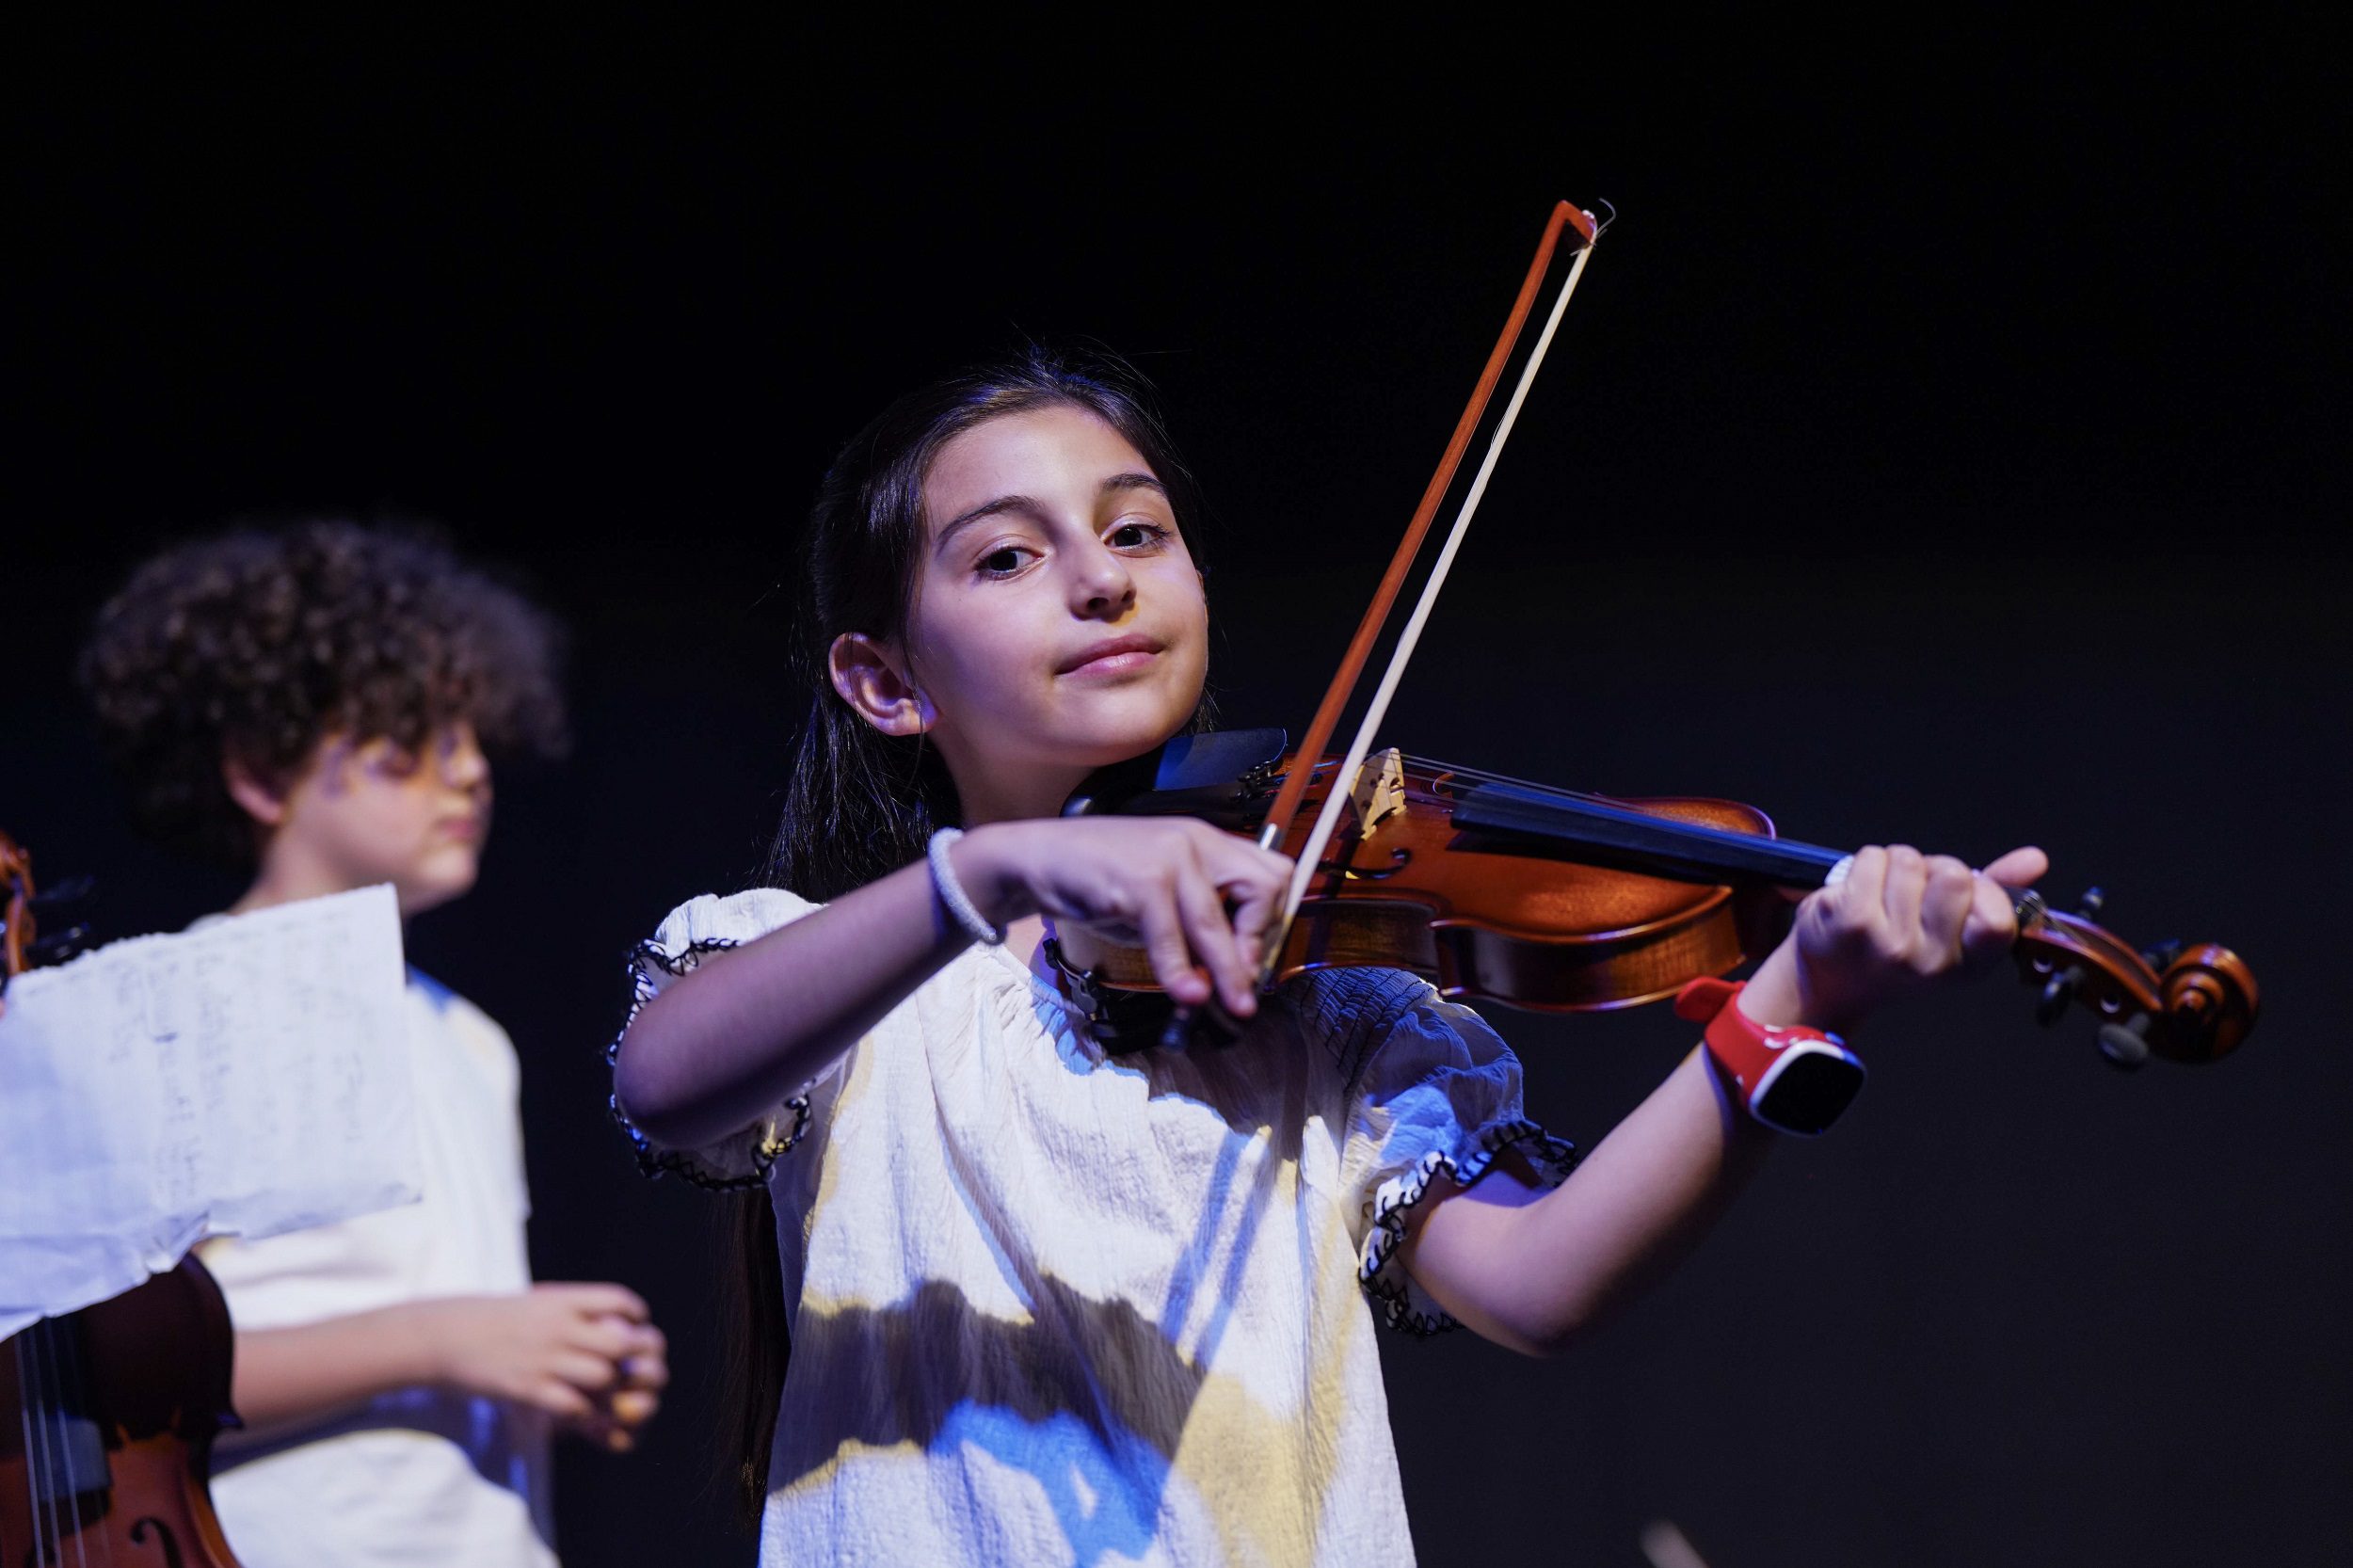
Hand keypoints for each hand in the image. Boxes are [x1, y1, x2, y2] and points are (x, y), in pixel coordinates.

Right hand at [410, 1282, 666, 1447]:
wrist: (447, 1336)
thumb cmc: (496, 1318)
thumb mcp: (537, 1302)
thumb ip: (573, 1308)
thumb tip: (612, 1318)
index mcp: (561, 1301)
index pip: (618, 1300)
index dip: (636, 1315)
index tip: (637, 1325)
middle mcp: (558, 1327)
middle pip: (621, 1343)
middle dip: (634, 1357)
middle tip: (632, 1366)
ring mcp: (544, 1359)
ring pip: (603, 1376)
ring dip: (611, 1387)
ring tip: (609, 1392)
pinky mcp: (528, 1389)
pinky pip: (574, 1405)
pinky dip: (585, 1411)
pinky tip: (581, 1408)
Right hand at [956, 817, 1293, 1015]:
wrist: (1041, 858)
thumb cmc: (1105, 881)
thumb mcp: (1164, 895)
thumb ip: (1199, 923)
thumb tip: (1237, 973)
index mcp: (1210, 842)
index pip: (1272, 875)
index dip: (1271, 921)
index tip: (1255, 960)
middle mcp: (1197, 842)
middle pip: (1263, 888)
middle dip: (1261, 943)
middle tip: (1245, 982)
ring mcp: (1170, 856)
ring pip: (1218, 921)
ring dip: (1230, 970)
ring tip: (1236, 1005)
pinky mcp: (1141, 879)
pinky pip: (1172, 934)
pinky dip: (1179, 970)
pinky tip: (1185, 993)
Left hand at [1747, 844, 2048, 1031]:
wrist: (1832, 976)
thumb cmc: (1896, 944)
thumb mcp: (1953, 925)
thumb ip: (1997, 890)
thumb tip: (2036, 858)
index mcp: (1970, 965)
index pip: (1999, 919)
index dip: (1983, 890)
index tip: (1962, 895)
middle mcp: (1933, 963)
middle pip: (1953, 874)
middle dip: (1933, 869)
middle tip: (1913, 893)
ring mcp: (1891, 944)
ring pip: (1909, 860)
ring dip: (1894, 865)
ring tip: (1883, 895)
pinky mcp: (1852, 923)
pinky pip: (1873, 858)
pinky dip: (1866, 863)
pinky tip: (1857, 892)